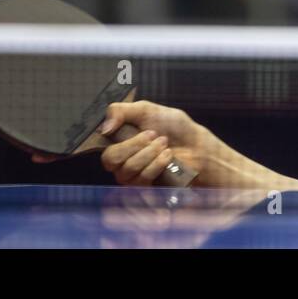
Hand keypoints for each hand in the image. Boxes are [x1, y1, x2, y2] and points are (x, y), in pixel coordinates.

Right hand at [95, 100, 213, 186]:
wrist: (197, 145)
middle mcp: (122, 160)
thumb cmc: (174, 127)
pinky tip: (168, 156)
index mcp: (120, 140)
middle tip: (154, 135)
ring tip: (165, 144)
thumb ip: (121, 111)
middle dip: (134, 145)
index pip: (100, 143)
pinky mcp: (145, 188)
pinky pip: (141, 180)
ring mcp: (132, 176)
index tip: (131, 126)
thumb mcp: (148, 109)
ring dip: (149, 153)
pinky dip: (156, 164)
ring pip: (127, 170)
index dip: (112, 136)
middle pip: (110, 159)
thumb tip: (104, 127)